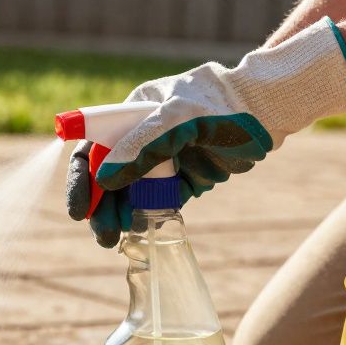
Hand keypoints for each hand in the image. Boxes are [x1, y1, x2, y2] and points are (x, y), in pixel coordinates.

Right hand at [66, 18, 345, 245]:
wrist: (265, 112)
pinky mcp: (181, 181)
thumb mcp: (179, 120)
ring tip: (117, 238)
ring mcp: (160, 161)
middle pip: (106, 178)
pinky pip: (155, 204)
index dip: (81, 181)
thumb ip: (143, 146)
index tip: (79, 210)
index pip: (91, 149)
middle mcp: (139, 139)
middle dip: (100, 207)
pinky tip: (141, 232)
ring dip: (120, 217)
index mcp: (129, 116)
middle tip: (103, 236)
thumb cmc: (220, 105)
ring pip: (129, 195)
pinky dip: (146, 219)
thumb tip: (104, 180)